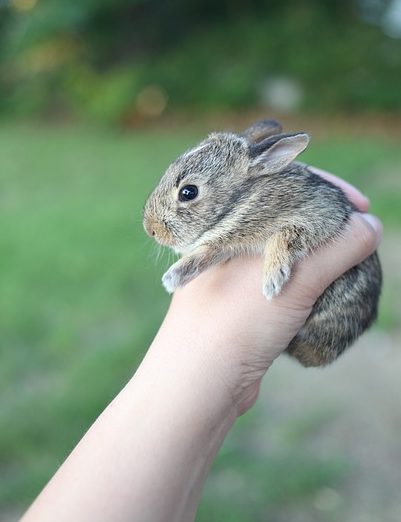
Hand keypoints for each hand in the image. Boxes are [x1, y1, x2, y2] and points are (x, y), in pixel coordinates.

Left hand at [170, 170, 381, 414]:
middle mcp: (229, 240)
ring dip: (317, 256)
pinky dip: (305, 282)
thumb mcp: (294, 279)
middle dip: (325, 224)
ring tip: (350, 262)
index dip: (324, 189)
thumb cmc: (234, 322)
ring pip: (284, 250)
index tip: (359, 204)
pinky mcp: (242, 301)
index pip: (281, 183)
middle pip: (286, 216)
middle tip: (360, 234)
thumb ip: (335, 249)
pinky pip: (280, 279)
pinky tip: (325, 292)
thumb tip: (370, 225)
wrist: (198, 385)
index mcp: (229, 219)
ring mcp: (234, 272)